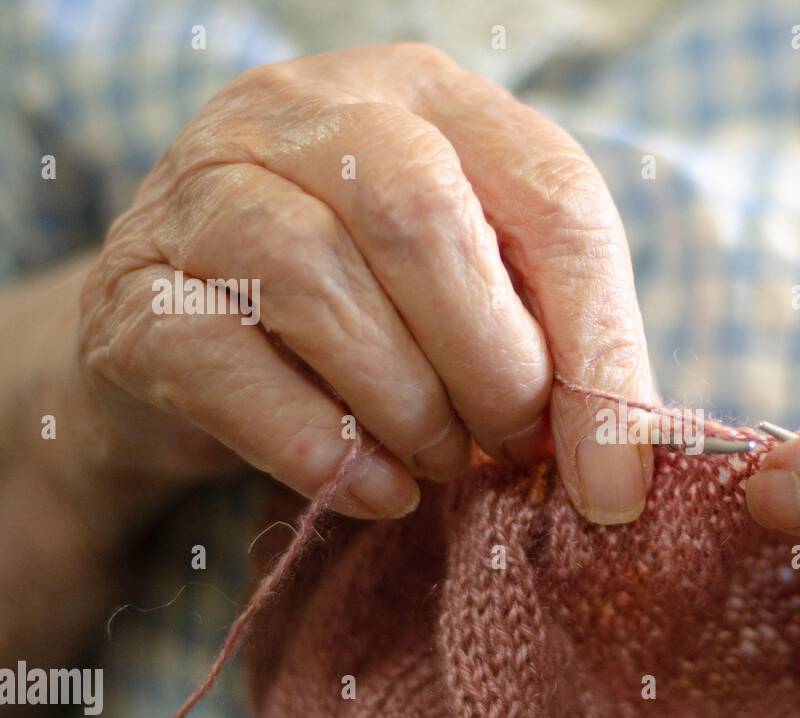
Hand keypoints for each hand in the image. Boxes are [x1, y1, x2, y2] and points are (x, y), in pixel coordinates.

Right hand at [76, 43, 654, 524]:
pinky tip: (370, 488)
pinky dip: (316, 446)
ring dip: (406, 407)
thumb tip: (618, 474)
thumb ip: (557, 356)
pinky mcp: (133, 296)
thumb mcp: (481, 307)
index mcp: (430, 100)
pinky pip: (225, 365)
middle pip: (423, 218)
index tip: (614, 480)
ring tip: (436, 463)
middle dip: (491, 367)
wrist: (191, 344)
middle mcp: (306, 111)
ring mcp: (202, 191)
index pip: (552, 199)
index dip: (601, 349)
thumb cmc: (372, 319)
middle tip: (505, 450)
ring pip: (319, 280)